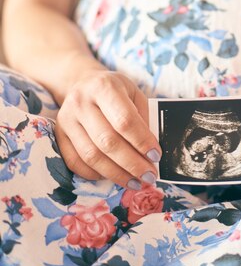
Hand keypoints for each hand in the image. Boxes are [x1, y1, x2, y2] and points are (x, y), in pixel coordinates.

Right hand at [55, 70, 160, 188]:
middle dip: (132, 164)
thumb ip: (143, 117)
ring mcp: (66, 119)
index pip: (125, 120)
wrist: (83, 83)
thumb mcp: (134, 93)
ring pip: (91, 155)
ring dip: (116, 174)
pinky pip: (74, 162)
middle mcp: (81, 102)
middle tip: (149, 176)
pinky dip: (94, 174)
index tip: (156, 156)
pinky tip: (111, 177)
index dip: (142, 141)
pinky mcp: (58, 134)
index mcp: (104, 87)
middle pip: (108, 141)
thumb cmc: (114, 90)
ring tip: (135, 182)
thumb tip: (150, 151)